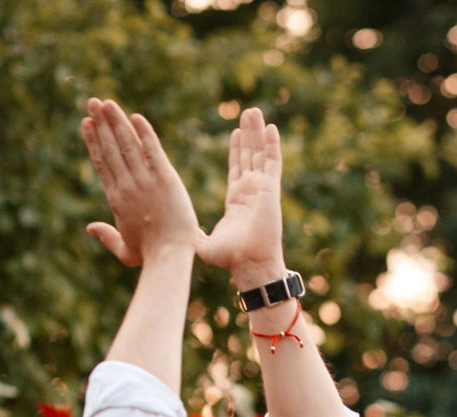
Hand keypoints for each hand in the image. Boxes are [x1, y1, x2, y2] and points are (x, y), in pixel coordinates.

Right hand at [79, 98, 199, 267]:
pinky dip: (144, 133)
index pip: (102, 163)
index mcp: (116, 199)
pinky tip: (136, 117)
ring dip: (117, 121)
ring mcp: (145, 181)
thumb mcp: (124, 250)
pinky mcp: (165, 179)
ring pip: (127, 145)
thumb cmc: (149, 255)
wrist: (169, 256)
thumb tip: (89, 227)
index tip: (87, 124)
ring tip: (107, 103)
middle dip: (101, 123)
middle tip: (93, 102)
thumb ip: (106, 236)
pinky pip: (152, 150)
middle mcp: (127, 186)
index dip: (93, 141)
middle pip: (110, 148)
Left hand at [197, 107, 286, 289]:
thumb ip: (196, 235)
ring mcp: (262, 189)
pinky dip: (272, 145)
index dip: (237, 150)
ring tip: (254, 112)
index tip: (235, 133)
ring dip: (258, 132)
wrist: (248, 264)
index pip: (237, 169)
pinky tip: (271, 128)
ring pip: (260, 154)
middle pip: (250, 156)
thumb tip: (185, 236)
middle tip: (247, 113)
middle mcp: (250, 191)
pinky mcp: (270, 189)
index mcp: (236, 201)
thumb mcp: (205, 244)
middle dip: (248, 135)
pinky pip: (272, 162)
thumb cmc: (230, 259)